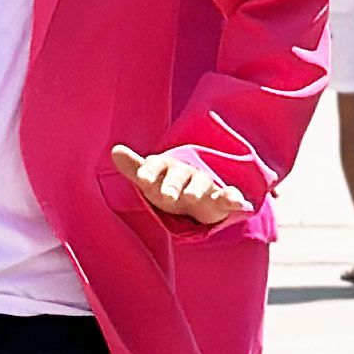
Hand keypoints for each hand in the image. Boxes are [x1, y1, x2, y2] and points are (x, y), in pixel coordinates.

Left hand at [111, 144, 249, 225]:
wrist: (197, 194)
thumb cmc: (168, 186)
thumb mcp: (151, 180)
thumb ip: (134, 167)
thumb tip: (114, 150)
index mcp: (167, 168)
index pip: (157, 166)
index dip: (150, 171)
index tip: (142, 178)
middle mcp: (186, 173)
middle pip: (179, 176)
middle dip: (172, 185)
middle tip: (166, 196)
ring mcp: (204, 184)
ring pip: (202, 184)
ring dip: (197, 189)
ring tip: (192, 197)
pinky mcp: (221, 198)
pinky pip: (229, 196)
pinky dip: (233, 198)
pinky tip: (239, 203)